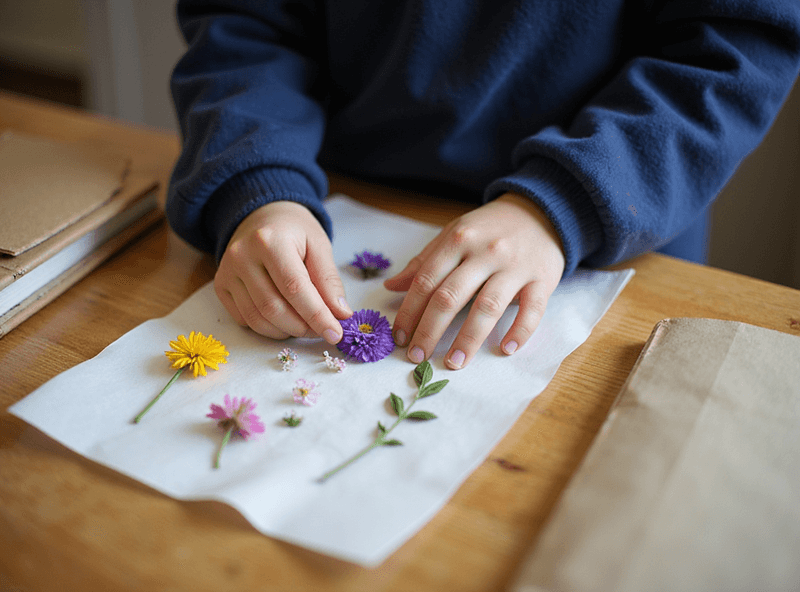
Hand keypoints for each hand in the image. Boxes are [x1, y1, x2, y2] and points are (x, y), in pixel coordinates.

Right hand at [214, 201, 351, 341]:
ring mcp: (227, 272)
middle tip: (322, 329)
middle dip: (302, 327)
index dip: (317, 316)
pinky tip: (284, 318)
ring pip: (257, 319)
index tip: (335, 334)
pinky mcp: (221, 286)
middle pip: (273, 308)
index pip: (295, 288)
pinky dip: (268, 328)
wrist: (262, 216)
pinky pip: (245, 319)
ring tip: (305, 325)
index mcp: (269, 241)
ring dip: (286, 331)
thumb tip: (340, 314)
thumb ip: (329, 280)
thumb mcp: (319, 245)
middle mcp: (242, 256)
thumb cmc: (294, 231)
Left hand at [384, 192, 564, 369]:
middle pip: (450, 296)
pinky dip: (519, 331)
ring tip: (454, 362)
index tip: (399, 338)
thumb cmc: (490, 229)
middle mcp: (485, 252)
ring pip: (487, 306)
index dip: (409, 312)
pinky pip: (532, 310)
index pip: (426, 281)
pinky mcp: (542, 279)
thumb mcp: (454, 235)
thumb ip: (424, 262)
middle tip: (417, 358)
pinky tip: (506, 350)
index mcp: (458, 240)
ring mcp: (515, 266)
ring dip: (468, 339)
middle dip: (430, 331)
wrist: (541, 212)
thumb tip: (391, 287)